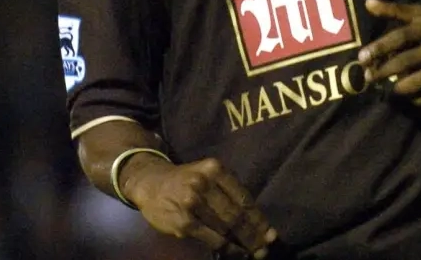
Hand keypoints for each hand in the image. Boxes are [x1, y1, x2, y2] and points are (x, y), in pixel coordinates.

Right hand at [124, 157, 278, 258]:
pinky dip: (228, 248)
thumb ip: (229, 192)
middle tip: (266, 247)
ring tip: (255, 252)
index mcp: (214, 169)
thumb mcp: (207, 175)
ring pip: (226, 229)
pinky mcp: (184, 222)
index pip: (243, 197)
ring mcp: (192, 203)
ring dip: (244, 244)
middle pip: (237, 214)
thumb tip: (258, 220)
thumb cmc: (185, 181)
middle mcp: (203, 184)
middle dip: (254, 234)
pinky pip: (213, 239)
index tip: (270, 233)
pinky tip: (237, 253)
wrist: (150, 184)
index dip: (259, 218)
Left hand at [357, 0, 420, 105]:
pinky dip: (420, 98)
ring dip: (401, 87)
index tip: (362, 57)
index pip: (404, 35)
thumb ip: (396, 11)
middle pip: (411, 60)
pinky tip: (407, 96)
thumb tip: (367, 2)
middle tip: (368, 78)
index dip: (381, 46)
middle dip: (386, 70)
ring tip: (386, 89)